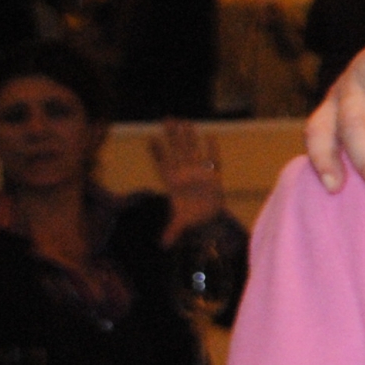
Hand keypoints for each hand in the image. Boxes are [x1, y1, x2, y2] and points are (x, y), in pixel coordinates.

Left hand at [151, 120, 224, 238]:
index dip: (157, 152)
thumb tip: (163, 245)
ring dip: (189, 137)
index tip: (150, 139)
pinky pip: (213, 158)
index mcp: (174, 182)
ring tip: (184, 121)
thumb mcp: (181, 223)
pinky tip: (210, 136)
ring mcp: (199, 171)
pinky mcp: (214, 173)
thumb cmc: (192, 214)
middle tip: (167, 119)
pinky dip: (212, 149)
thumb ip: (172, 231)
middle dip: (172, 136)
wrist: (209, 215)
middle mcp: (185, 172)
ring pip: (193, 150)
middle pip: (178, 151)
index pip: (164, 164)